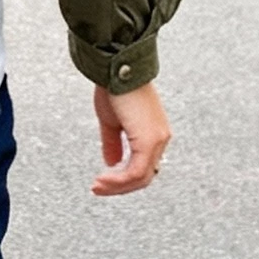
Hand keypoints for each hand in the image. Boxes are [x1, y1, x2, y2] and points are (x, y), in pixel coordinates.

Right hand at [91, 80, 170, 196]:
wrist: (116, 70)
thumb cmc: (114, 89)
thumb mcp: (112, 122)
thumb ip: (113, 144)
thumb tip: (111, 163)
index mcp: (154, 133)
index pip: (144, 166)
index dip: (124, 178)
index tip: (103, 181)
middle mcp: (161, 138)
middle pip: (144, 176)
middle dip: (119, 187)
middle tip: (98, 188)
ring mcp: (157, 140)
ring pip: (141, 177)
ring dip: (117, 186)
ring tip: (98, 186)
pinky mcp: (149, 141)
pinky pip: (136, 172)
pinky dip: (119, 180)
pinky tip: (103, 179)